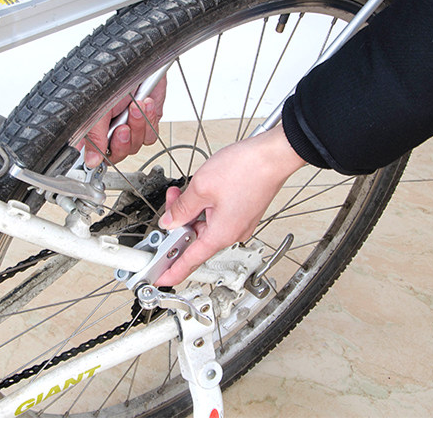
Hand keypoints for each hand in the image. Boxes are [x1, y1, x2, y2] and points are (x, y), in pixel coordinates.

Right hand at [84, 77, 166, 166]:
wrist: (140, 60)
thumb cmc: (114, 74)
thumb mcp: (98, 106)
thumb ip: (94, 136)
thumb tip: (91, 161)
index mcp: (94, 126)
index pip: (95, 153)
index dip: (101, 156)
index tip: (103, 152)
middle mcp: (111, 127)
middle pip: (118, 154)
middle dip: (122, 142)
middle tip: (123, 128)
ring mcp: (130, 124)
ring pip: (135, 145)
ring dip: (137, 126)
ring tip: (136, 106)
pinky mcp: (148, 120)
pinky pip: (150, 135)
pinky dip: (149, 121)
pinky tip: (146, 104)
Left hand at [155, 125, 305, 285]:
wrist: (273, 155)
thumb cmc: (246, 169)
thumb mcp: (201, 188)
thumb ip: (181, 209)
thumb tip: (170, 222)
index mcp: (221, 234)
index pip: (190, 261)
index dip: (171, 272)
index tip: (160, 278)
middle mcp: (232, 233)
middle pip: (195, 239)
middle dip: (178, 224)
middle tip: (169, 205)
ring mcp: (239, 223)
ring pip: (205, 225)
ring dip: (190, 211)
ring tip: (183, 191)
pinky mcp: (242, 212)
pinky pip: (216, 217)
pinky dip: (203, 207)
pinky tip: (199, 192)